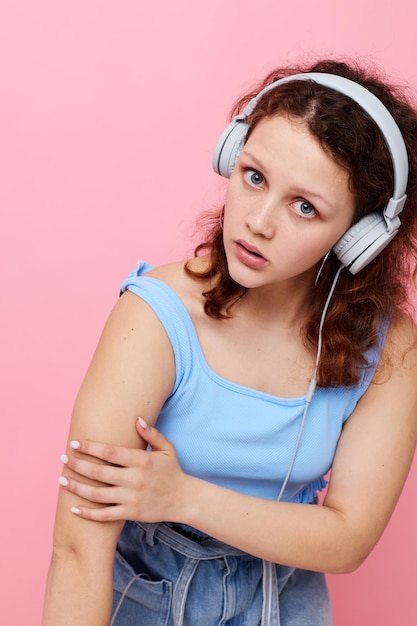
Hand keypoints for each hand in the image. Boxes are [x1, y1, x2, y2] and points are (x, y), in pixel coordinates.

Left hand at [59, 418, 186, 522]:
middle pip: (98, 472)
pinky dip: (87, 513)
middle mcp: (134, 479)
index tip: (75, 443)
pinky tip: (74, 508)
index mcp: (141, 461)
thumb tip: (137, 419)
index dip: (90, 447)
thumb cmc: (173, 471)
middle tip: (63, 458)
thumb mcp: (166, 448)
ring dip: (76, 487)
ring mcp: (131, 498)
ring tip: (62, 480)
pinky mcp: (130, 513)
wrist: (184, 499)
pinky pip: (104, 515)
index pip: (110, 452)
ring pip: (97, 494)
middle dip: (77, 464)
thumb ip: (151, 433)